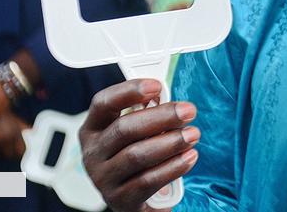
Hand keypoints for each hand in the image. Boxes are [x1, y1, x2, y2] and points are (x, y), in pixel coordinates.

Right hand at [80, 79, 198, 211]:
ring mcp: (103, 178)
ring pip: (137, 155)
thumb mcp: (139, 133)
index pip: (103, 103)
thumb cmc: (140, 155)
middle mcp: (92, 153)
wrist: (139, 200)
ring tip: (193, 134)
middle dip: (161, 117)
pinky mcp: (119, 199)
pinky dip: (172, 167)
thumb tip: (169, 100)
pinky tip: (189, 157)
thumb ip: (148, 114)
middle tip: (188, 111)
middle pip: (124, 129)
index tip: (157, 86)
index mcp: (93, 129)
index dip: (129, 91)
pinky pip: (147, 181)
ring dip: (171, 142)